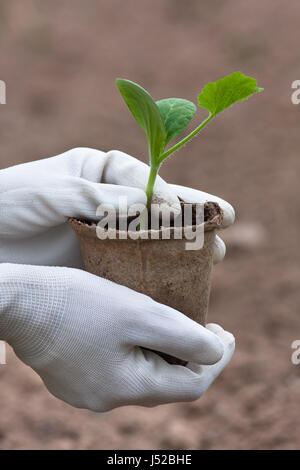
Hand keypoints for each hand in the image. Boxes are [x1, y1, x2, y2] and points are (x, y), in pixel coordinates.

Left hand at [0, 148, 233, 266]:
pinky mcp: (99, 267)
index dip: (171, 193)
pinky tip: (178, 285)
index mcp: (98, 173)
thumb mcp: (48, 191)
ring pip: (153, 241)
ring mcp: (106, 236)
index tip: (185, 210)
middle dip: (193, 216)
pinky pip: (134, 271)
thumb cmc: (5, 206)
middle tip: (224, 226)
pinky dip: (156, 277)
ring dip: (184, 248)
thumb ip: (95, 197)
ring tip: (216, 256)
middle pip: (159, 208)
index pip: (145, 179)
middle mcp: (108, 202)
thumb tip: (148, 206)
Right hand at [0, 263, 234, 410]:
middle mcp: (107, 399)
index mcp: (128, 388)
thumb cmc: (78, 303)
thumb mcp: (139, 314)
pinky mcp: (74, 375)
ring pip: (142, 374)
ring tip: (172, 321)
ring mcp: (87, 389)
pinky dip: (138, 350)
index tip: (228, 332)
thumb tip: (216, 353)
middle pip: (166, 382)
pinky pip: (119, 367)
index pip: (191, 385)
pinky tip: (136, 327)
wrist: (20, 301)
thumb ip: (183, 337)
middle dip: (190, 354)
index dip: (216, 360)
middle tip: (204, 323)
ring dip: (163, 351)